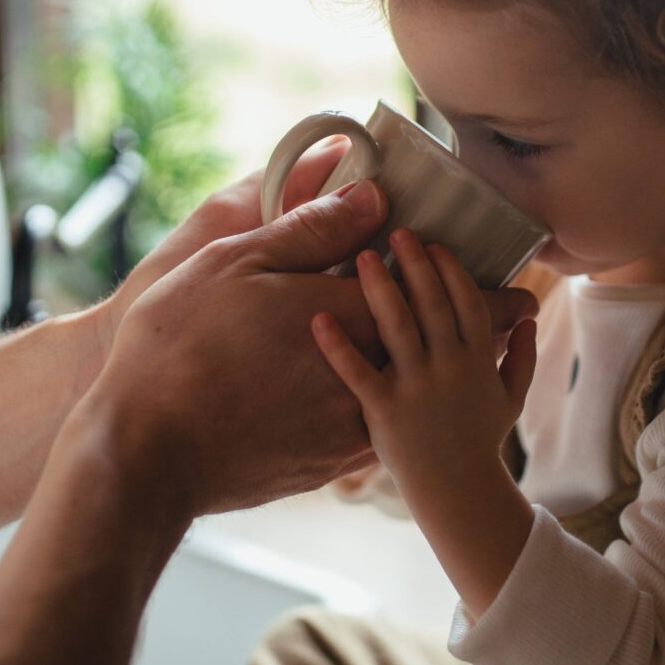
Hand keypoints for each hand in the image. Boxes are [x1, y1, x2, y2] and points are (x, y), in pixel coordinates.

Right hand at [69, 182, 538, 518]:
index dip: (482, 294)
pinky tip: (398, 408)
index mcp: (346, 317)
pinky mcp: (324, 465)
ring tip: (460, 361)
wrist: (145, 455)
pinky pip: (381, 433)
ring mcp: (346, 428)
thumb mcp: (233, 263)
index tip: (519, 289)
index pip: (434, 300)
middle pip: (437, 351)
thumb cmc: (177, 348)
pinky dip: (404, 413)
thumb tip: (372, 199)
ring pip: (415, 396)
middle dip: (473, 332)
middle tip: (507, 318)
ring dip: (440, 377)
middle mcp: (361, 376)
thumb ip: (309, 231)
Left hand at [312, 228, 538, 498]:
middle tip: (397, 232)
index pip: (467, 301)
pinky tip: (318, 319)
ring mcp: (416, 388)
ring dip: (380, 289)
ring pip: (398, 327)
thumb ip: (522, 356)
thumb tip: (529, 317)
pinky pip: (358, 374)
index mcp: (476, 359)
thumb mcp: (513, 399)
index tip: (434, 245)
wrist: (457, 490)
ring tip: (363, 257)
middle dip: (415, 264)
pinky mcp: (385, 410)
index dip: (451, 270)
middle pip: (432, 303)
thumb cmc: (479, 441)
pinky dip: (338, 347)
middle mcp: (449, 366)